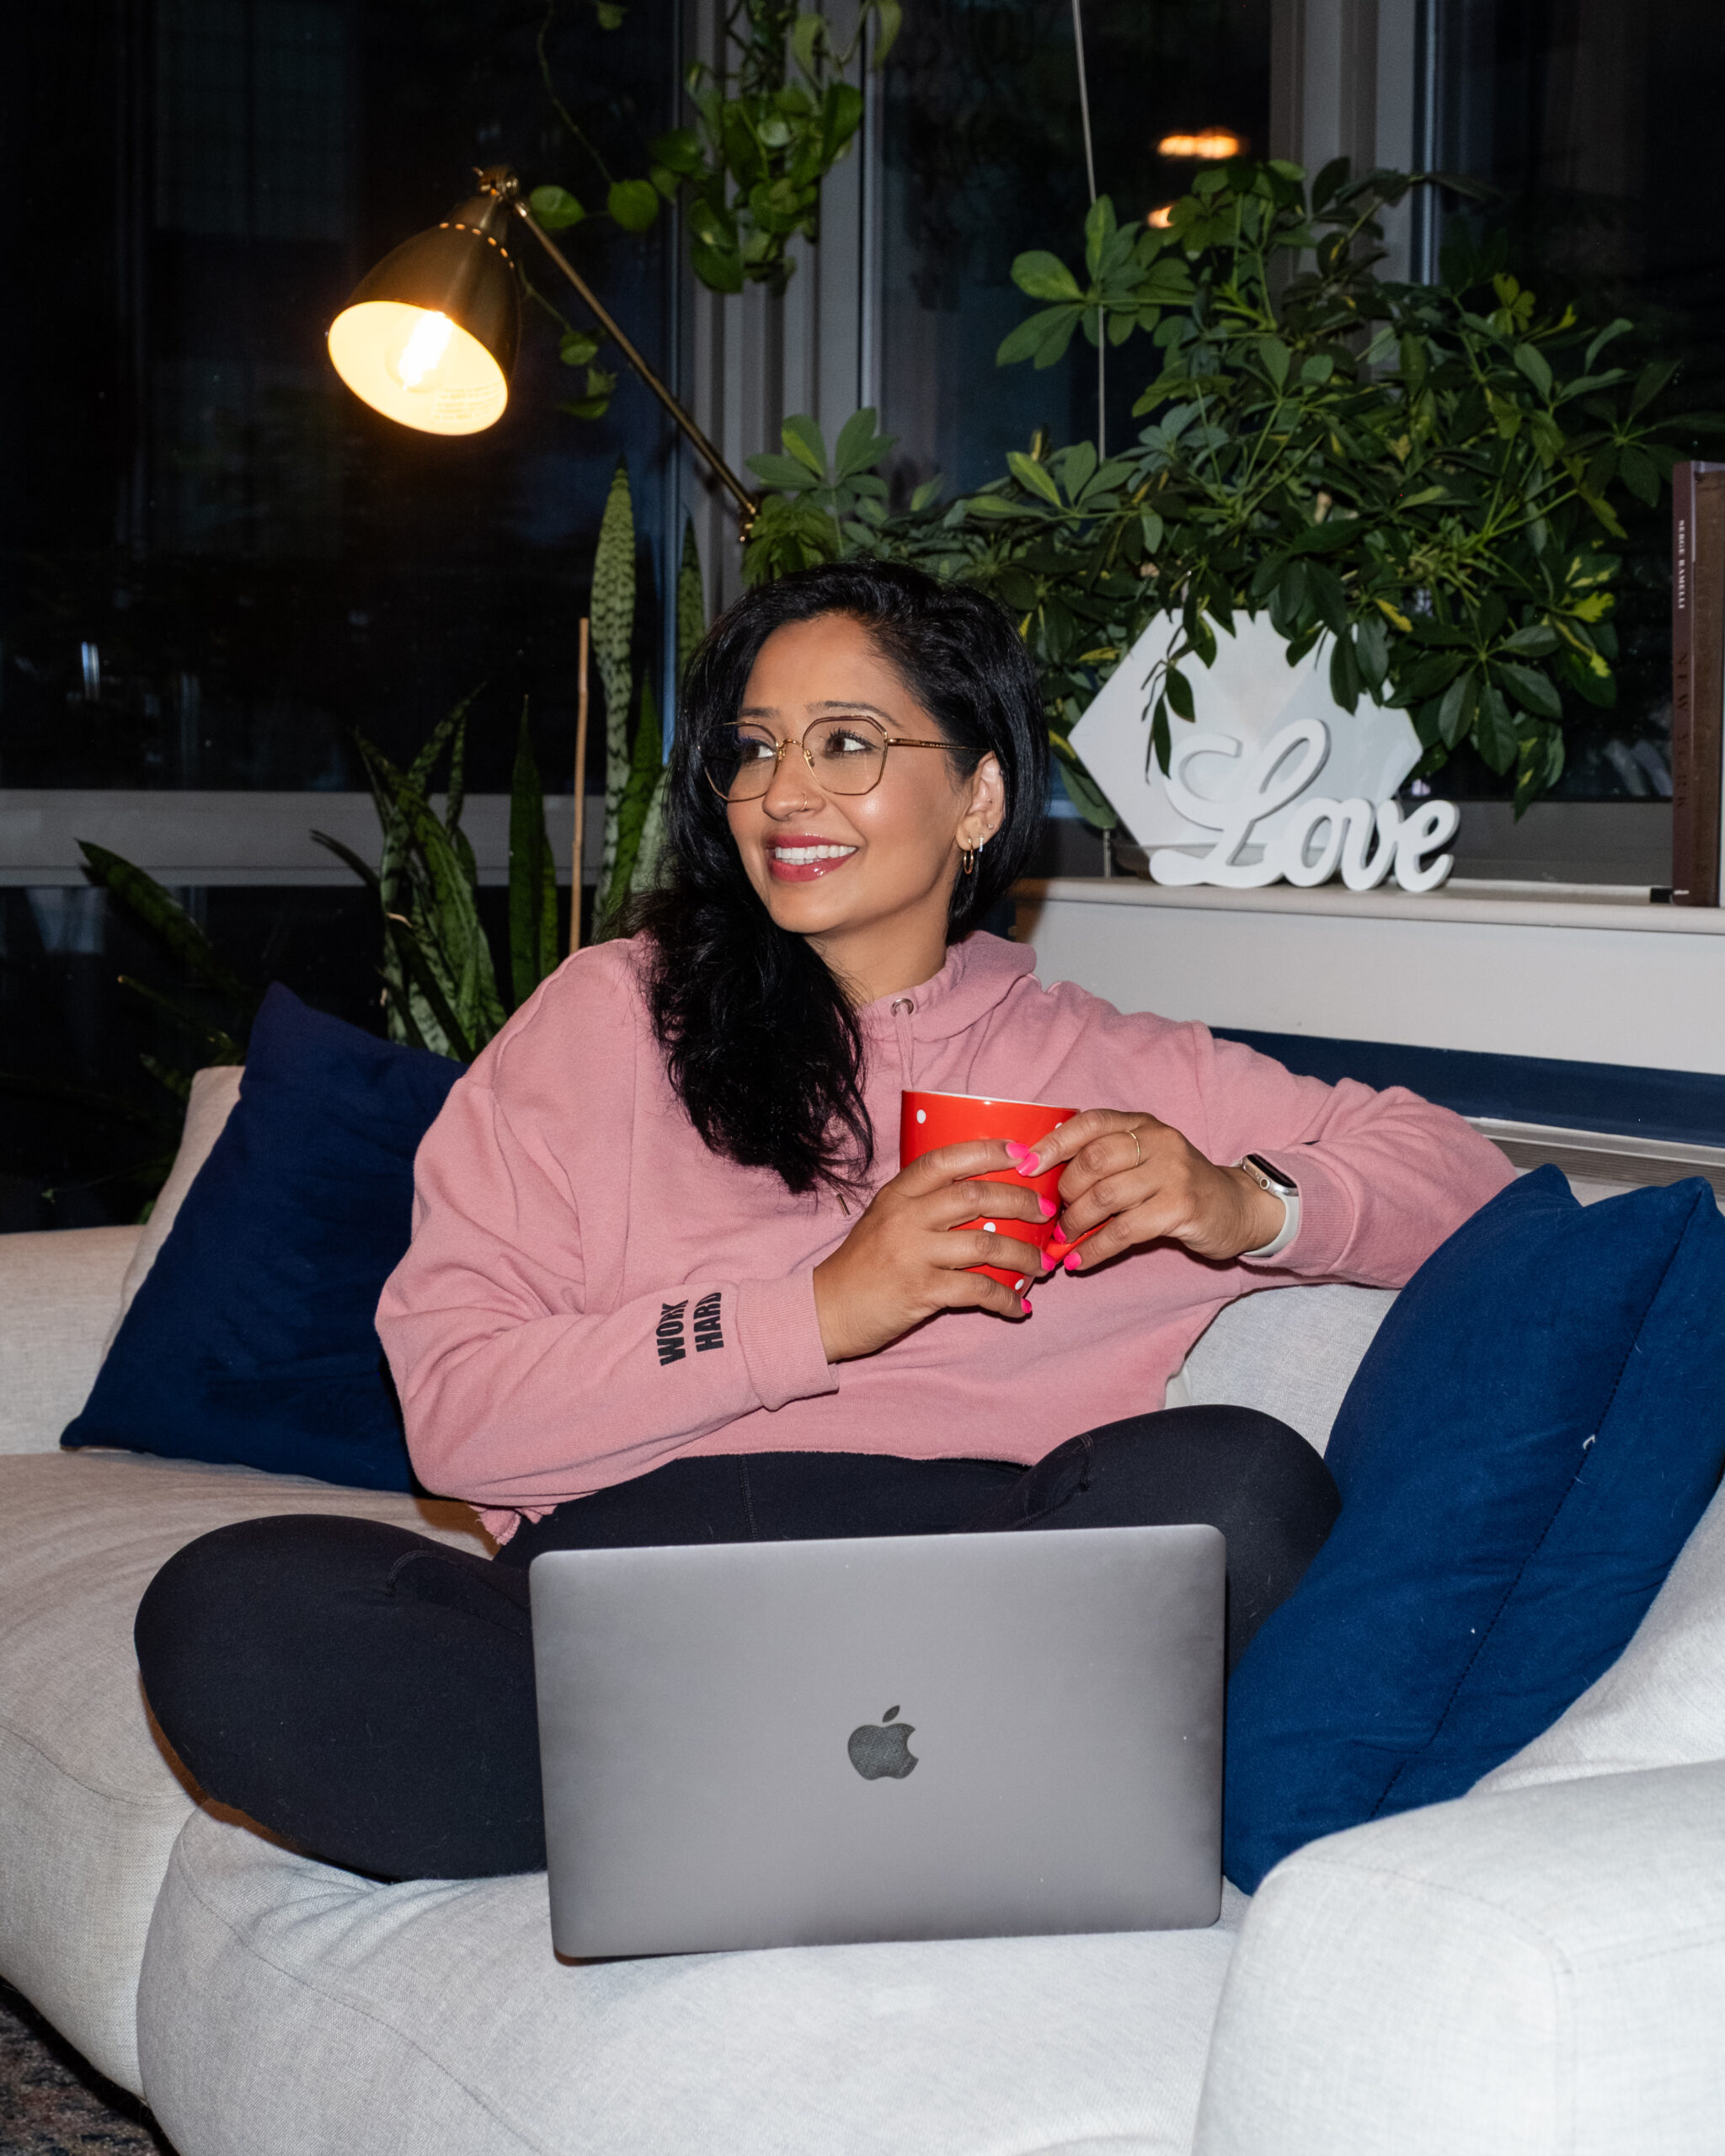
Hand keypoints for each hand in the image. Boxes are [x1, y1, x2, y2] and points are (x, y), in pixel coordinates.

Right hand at [812, 1140, 1049, 1362]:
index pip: (945, 1159)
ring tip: (1042, 1265)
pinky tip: (1020, 1306)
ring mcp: (912, 1253)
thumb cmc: (861, 1266)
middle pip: (975, 1195)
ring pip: (985, 1242)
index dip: (987, 1151)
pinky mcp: (921, 1290)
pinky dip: (1006, 1298)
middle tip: (1046, 1212)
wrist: (826, 1310)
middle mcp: (905, 1217)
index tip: (1022, 1154)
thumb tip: (980, 1198)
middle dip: (1021, 1201)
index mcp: (897, 1195)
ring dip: (1023, 1254)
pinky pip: (977, 1289)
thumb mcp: (883, 1221)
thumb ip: (920, 1205)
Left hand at [1024, 1110, 1285, 1270]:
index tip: (1024, 1168)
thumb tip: (1040, 1175)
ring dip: (1075, 1223)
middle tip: (1053, 1215)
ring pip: (1105, 1197)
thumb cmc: (1174, 1185)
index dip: (1052, 1144)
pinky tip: (1079, 1261)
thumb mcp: (1142, 1159)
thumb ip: (1102, 1157)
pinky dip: (1095, 1249)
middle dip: (1064, 1192)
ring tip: (1063, 1239)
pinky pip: (1124, 1231)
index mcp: (1141, 1124)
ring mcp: (1172, 1173)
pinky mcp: (1181, 1208)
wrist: (1235, 1207)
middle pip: (1092, 1161)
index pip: (1089, 1123)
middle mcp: (1158, 1141)